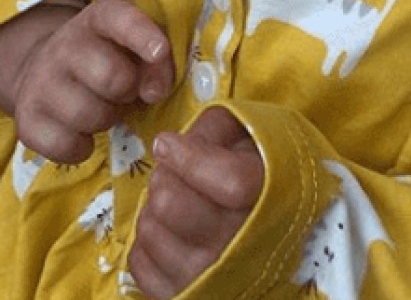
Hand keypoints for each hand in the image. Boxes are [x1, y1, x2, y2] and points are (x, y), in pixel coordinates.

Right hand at [12, 0, 173, 162]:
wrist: (45, 70)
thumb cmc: (106, 57)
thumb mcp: (132, 45)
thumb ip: (156, 59)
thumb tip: (155, 91)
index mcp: (98, 19)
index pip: (119, 18)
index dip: (142, 34)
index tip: (160, 52)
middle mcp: (64, 45)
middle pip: (111, 77)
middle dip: (129, 91)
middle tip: (126, 92)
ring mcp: (40, 81)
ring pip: (88, 115)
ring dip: (107, 119)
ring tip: (104, 108)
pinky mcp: (25, 119)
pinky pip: (64, 146)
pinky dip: (81, 147)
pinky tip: (82, 132)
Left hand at [128, 108, 264, 298]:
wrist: (271, 235)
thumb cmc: (259, 178)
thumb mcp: (252, 138)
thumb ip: (217, 127)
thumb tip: (173, 143)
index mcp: (267, 200)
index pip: (229, 181)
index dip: (190, 157)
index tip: (167, 143)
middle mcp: (239, 246)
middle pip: (171, 203)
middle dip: (165, 176)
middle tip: (175, 171)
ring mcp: (208, 276)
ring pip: (150, 230)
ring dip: (154, 207)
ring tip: (176, 200)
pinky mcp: (180, 294)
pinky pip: (139, 261)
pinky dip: (148, 240)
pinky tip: (170, 230)